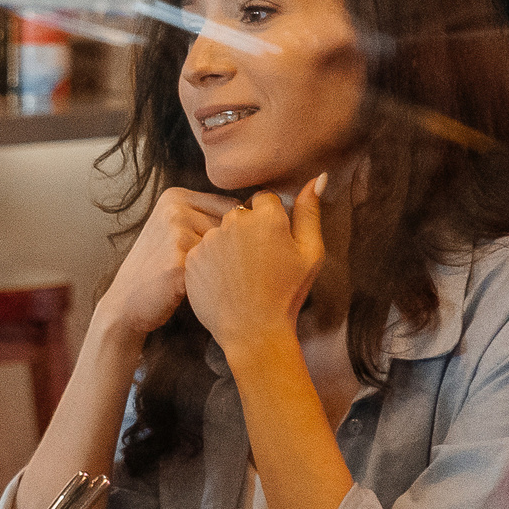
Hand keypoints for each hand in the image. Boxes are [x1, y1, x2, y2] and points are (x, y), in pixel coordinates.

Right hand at [98, 186, 237, 342]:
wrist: (125, 303)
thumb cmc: (159, 270)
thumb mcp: (175, 233)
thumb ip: (206, 218)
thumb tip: (257, 213)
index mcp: (176, 196)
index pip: (232, 206)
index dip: (240, 234)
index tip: (233, 254)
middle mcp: (175, 208)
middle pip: (233, 226)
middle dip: (235, 251)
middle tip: (226, 273)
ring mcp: (175, 232)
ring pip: (228, 248)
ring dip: (228, 268)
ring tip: (214, 283)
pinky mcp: (178, 260)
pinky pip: (218, 269)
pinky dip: (219, 283)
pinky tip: (210, 292)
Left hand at [184, 174, 326, 352]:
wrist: (253, 331)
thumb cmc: (287, 293)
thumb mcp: (310, 253)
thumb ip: (310, 212)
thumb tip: (318, 177)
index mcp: (266, 216)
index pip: (265, 201)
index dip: (271, 221)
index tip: (273, 245)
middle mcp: (233, 221)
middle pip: (240, 214)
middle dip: (249, 231)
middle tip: (259, 264)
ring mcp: (209, 239)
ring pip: (220, 232)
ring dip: (229, 246)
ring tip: (241, 276)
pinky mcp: (191, 257)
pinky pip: (202, 250)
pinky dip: (211, 262)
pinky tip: (225, 281)